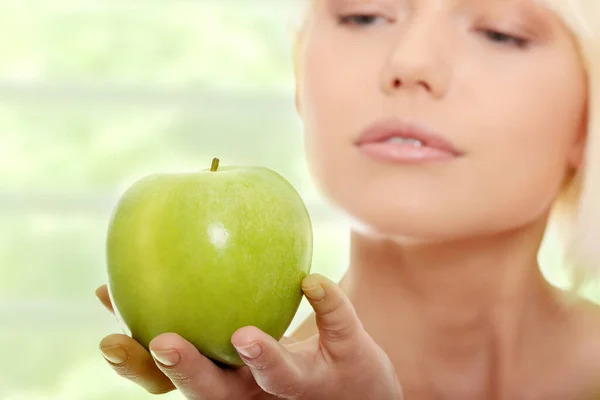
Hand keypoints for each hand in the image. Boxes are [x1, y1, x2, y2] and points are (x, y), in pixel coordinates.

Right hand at [97, 274, 402, 398]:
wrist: (362, 385)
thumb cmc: (289, 353)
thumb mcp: (242, 329)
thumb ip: (209, 299)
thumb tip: (165, 242)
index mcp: (230, 381)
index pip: (174, 379)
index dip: (139, 364)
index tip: (109, 336)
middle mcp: (263, 390)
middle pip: (218, 391)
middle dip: (187, 372)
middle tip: (162, 343)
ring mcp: (309, 379)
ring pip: (281, 376)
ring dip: (261, 357)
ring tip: (244, 336)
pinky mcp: (351, 360)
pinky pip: (338, 328)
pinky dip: (326, 304)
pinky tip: (312, 281)